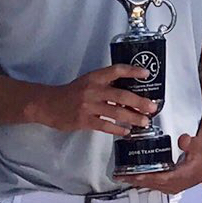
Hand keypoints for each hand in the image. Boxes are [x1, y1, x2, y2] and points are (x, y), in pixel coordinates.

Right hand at [28, 65, 155, 136]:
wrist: (49, 104)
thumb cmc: (72, 93)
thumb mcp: (88, 82)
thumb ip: (106, 85)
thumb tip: (130, 93)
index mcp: (95, 77)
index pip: (116, 70)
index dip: (132, 71)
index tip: (147, 74)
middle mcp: (93, 90)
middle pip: (121, 95)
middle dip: (139, 102)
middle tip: (152, 107)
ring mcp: (88, 106)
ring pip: (115, 112)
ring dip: (132, 118)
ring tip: (144, 122)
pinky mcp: (84, 120)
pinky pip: (105, 125)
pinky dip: (118, 129)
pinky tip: (126, 131)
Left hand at [121, 123, 201, 195]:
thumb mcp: (200, 143)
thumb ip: (190, 143)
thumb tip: (183, 140)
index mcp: (183, 175)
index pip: (160, 179)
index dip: (146, 177)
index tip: (132, 175)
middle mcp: (178, 183)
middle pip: (153, 184)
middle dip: (136, 181)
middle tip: (120, 176)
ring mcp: (175, 185)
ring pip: (153, 185)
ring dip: (139, 182)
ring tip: (124, 177)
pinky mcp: (173, 183)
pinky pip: (156, 184)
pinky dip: (145, 181)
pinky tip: (137, 177)